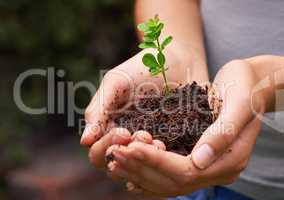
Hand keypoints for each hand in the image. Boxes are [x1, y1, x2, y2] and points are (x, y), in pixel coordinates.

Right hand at [81, 41, 207, 168]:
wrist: (176, 57)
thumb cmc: (141, 68)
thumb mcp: (115, 83)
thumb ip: (98, 108)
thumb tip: (85, 141)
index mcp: (110, 129)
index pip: (99, 154)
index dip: (106, 148)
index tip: (122, 131)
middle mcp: (130, 141)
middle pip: (120, 166)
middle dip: (128, 156)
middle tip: (144, 136)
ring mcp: (152, 144)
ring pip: (143, 167)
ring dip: (147, 160)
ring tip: (158, 142)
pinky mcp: (175, 142)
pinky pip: (168, 160)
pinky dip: (166, 158)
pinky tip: (170, 144)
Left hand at [106, 60, 266, 196]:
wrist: (253, 85)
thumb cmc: (246, 88)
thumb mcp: (238, 104)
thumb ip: (222, 134)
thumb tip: (199, 162)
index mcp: (230, 160)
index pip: (186, 171)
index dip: (156, 161)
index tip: (130, 148)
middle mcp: (218, 169)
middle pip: (174, 181)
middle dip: (142, 168)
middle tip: (114, 154)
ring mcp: (208, 166)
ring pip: (169, 182)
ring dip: (140, 173)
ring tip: (115, 161)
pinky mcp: (198, 158)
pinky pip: (170, 174)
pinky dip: (149, 172)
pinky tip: (130, 169)